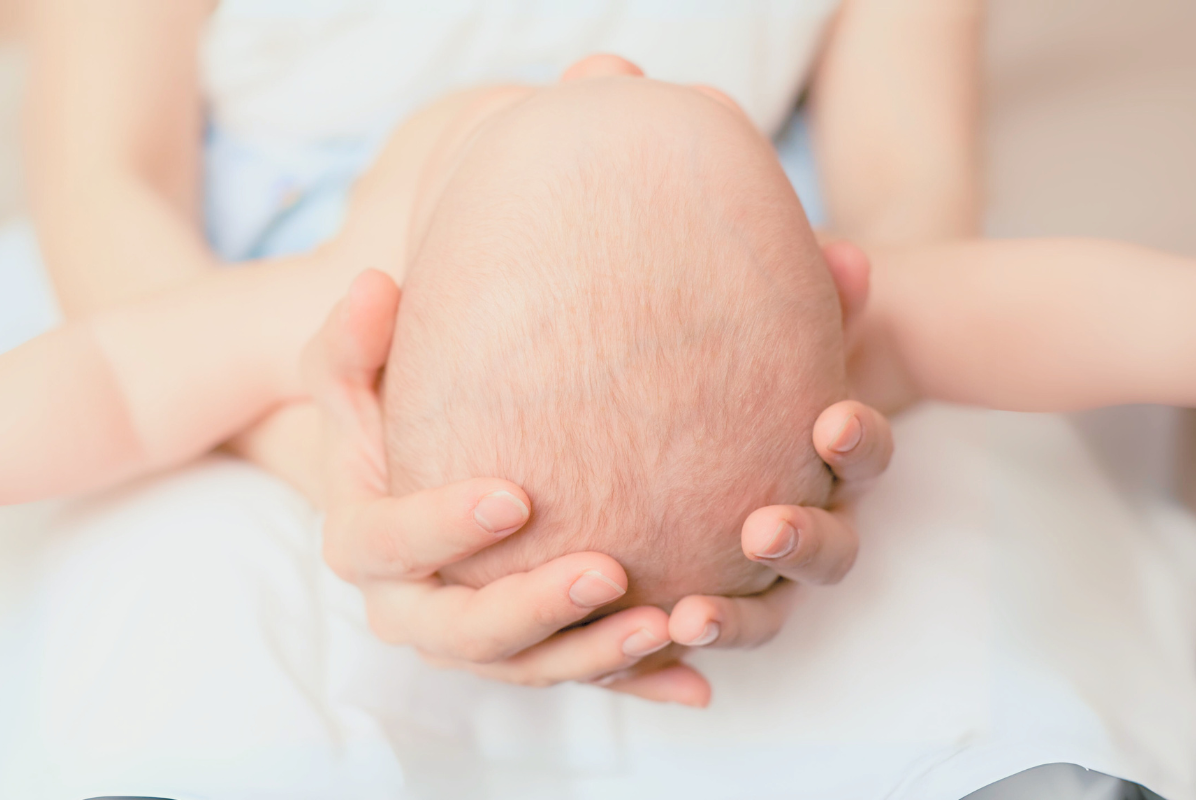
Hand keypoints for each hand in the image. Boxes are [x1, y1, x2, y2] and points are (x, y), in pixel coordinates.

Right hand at [303, 270, 709, 705]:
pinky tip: (697, 679)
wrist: (418, 468)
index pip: (391, 544)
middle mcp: (411, 607)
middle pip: (462, 633)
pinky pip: (578, 674)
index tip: (516, 497)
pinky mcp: (525, 652)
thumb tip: (371, 285)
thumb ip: (354, 341)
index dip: (444, 529)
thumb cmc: (391, 411)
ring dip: (595, 655)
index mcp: (363, 542)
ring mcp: (471, 640)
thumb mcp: (359, 375)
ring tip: (666, 624)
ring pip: (528, 667)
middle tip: (607, 570)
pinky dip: (637, 683)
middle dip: (534, 609)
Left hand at [660, 241, 893, 655]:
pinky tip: (630, 648)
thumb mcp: (770, 306)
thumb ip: (810, 286)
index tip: (829, 423)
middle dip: (802, 544)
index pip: (866, 453)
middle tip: (762, 529)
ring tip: (691, 617)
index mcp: (831, 451)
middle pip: (831, 552)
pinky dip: (671, 650)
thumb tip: (849, 259)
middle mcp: (809, 516)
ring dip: (736, 620)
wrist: (709, 384)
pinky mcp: (702, 594)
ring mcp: (757, 568)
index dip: (858, 443)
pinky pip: (696, 633)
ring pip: (768, 612)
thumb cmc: (742, 336)